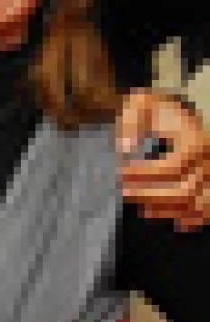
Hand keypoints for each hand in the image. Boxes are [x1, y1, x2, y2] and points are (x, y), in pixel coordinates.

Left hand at [117, 90, 208, 229]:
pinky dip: (188, 217)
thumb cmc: (158, 110)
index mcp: (197, 140)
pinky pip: (206, 210)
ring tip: (140, 204)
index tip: (120, 172)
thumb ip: (131, 120)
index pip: (173, 166)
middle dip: (151, 195)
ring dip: (166, 209)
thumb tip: (126, 148)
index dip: (144, 174)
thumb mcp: (141, 103)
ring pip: (197, 205)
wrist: (178, 113)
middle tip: (125, 191)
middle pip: (185, 191)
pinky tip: (165, 214)